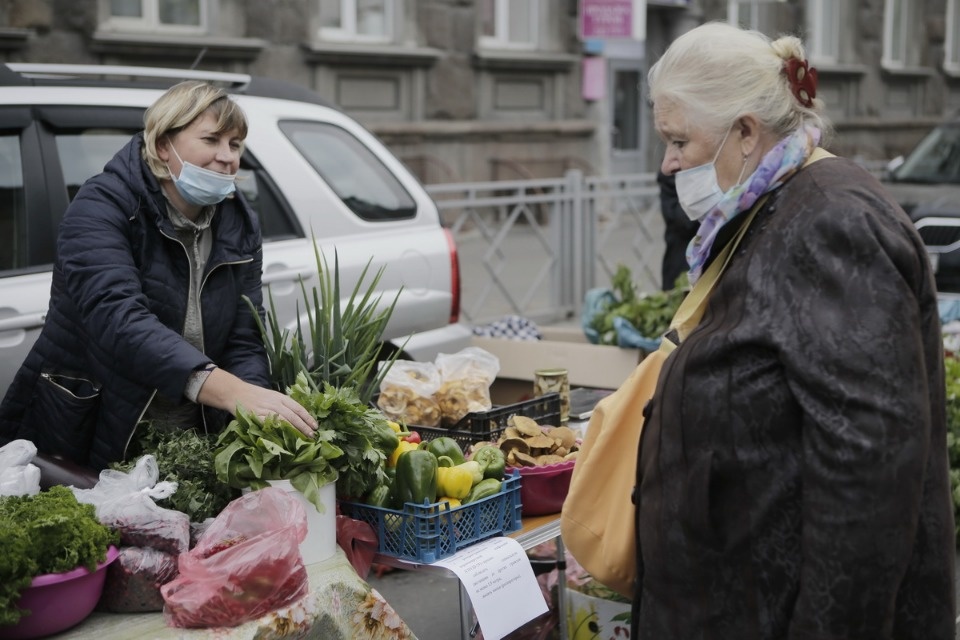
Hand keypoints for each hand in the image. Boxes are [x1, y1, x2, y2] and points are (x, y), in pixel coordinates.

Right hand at [196, 368, 317, 435]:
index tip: (315, 426)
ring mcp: (265, 410)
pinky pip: (269, 425)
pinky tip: (284, 437)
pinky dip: (278, 431)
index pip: (298, 408)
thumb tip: (298, 417)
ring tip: (302, 438)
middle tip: (312, 436)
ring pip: (283, 421)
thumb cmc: (256, 395)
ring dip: (294, 430)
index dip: (308, 418)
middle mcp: (275, 403)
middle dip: (304, 427)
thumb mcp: (272, 396)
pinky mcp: (256, 416)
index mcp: (280, 397)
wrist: (236, 392)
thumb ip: (283, 405)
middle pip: (293, 416)